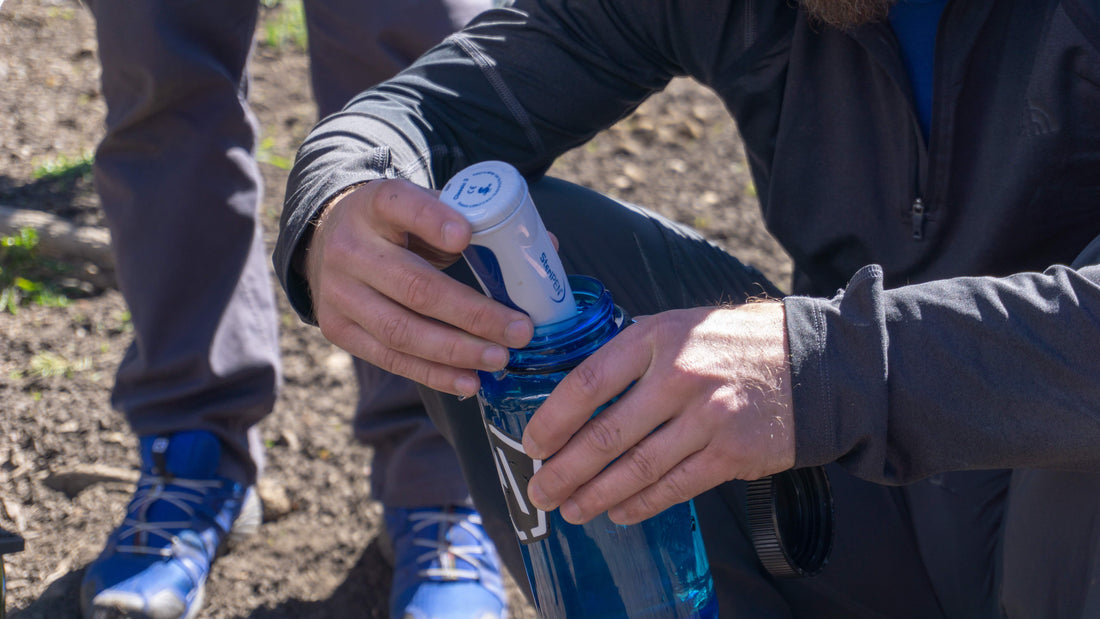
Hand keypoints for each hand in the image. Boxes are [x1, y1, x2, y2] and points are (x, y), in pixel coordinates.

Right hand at [305, 179, 533, 396]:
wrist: (328, 241)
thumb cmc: (397, 226)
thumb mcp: (426, 207)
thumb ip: (476, 220)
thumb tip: (546, 244)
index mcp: (376, 204)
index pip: (401, 204)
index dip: (432, 220)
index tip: (465, 236)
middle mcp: (350, 248)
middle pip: (414, 286)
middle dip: (472, 314)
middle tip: (519, 330)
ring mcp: (339, 293)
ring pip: (401, 330)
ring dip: (458, 351)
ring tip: (500, 359)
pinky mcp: (338, 329)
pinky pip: (390, 358)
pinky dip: (434, 374)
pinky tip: (470, 381)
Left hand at [522, 302, 793, 524]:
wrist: (810, 363)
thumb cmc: (731, 345)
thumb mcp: (677, 327)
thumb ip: (630, 355)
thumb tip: (575, 397)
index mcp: (655, 339)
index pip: (589, 383)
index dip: (554, 420)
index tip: (533, 444)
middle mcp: (679, 377)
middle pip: (606, 435)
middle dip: (565, 471)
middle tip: (540, 491)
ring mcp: (708, 418)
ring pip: (637, 469)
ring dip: (596, 495)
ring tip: (570, 510)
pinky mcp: (732, 454)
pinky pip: (675, 487)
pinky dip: (641, 504)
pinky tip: (617, 512)